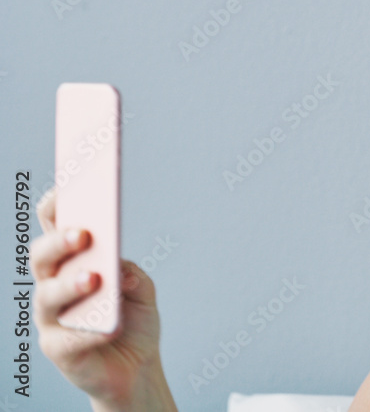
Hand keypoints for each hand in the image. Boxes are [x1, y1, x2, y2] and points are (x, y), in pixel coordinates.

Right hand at [30, 187, 175, 410]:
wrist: (135, 367)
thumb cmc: (132, 318)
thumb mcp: (142, 288)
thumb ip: (131, 273)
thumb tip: (120, 270)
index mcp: (72, 261)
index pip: (54, 226)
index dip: (55, 204)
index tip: (65, 185)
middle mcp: (53, 284)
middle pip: (42, 256)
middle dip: (59, 242)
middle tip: (83, 233)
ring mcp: (51, 316)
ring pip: (47, 294)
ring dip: (70, 284)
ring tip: (94, 279)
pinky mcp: (58, 348)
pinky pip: (66, 337)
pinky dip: (88, 330)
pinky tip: (109, 327)